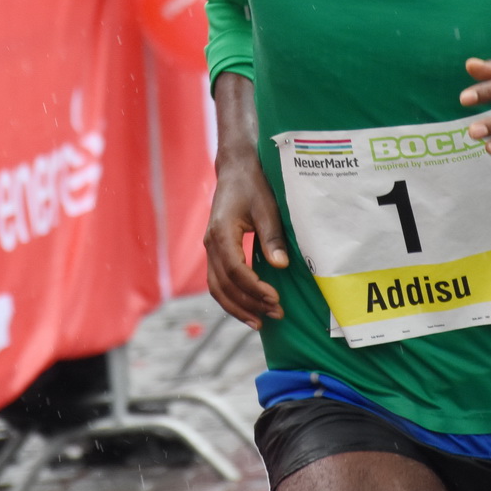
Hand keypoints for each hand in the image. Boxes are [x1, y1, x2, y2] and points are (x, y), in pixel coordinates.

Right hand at [203, 152, 289, 329]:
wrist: (236, 168)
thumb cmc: (253, 184)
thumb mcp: (267, 207)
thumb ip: (272, 237)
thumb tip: (280, 266)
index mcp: (222, 233)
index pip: (235, 271)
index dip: (254, 289)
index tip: (276, 299)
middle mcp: (211, 244)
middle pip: (223, 285)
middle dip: (249, 304)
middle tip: (275, 315)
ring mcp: (210, 248)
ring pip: (217, 287)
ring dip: (237, 307)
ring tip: (261, 323)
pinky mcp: (215, 250)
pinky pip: (218, 281)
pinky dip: (231, 298)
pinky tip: (248, 308)